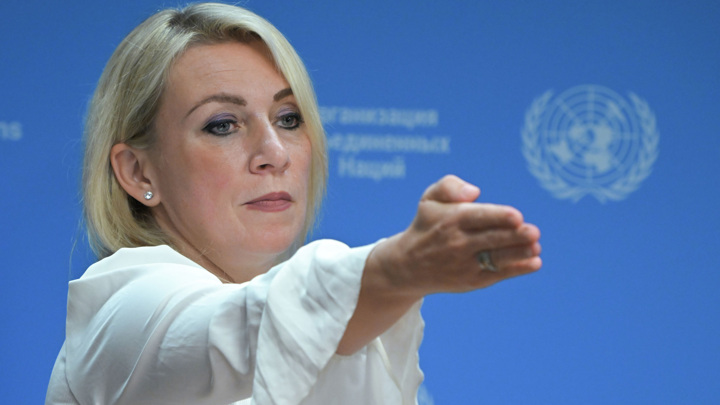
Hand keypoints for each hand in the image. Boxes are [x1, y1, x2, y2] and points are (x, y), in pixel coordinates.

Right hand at [370, 175, 541, 296]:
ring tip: (536, 247)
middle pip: (492, 239)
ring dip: (520, 253)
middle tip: (534, 232)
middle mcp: (458, 243)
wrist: (408, 266)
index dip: (498, 217)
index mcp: (451, 220)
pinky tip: (534, 262)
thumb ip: (449, 186)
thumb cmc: (427, 225)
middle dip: (515, 236)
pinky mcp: (472, 281)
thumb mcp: (429, 199)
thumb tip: (474, 192)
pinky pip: (498, 274)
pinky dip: (518, 269)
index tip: (517, 216)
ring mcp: (466, 265)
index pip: (477, 217)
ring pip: (497, 258)